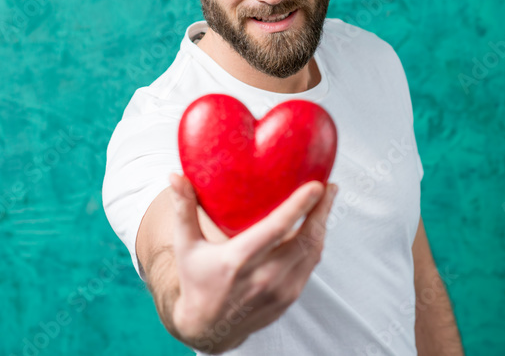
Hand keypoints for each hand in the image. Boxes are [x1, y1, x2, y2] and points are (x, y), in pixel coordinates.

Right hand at [167, 172, 337, 353]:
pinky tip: (317, 225)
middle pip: (305, 239)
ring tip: (327, 199)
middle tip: (329, 185)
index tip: (317, 185)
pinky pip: (310, 265)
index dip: (299, 206)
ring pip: (313, 252)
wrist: (207, 328)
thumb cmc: (196, 280)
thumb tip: (175, 176)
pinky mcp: (289, 298)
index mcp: (238, 261)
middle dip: (322, 210)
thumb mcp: (185, 246)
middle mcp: (264, 278)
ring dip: (323, 224)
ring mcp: (280, 291)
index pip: (276, 229)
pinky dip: (316, 243)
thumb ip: (183, 209)